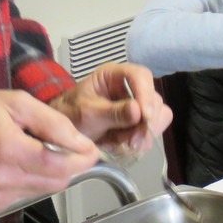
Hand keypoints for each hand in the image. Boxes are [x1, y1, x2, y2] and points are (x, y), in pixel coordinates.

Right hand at [0, 85, 101, 211]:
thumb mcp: (16, 102)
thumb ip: (53, 123)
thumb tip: (81, 143)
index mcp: (7, 150)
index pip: (61, 166)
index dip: (83, 159)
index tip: (91, 150)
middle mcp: (1, 178)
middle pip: (57, 181)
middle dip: (69, 165)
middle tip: (65, 145)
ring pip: (44, 190)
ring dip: (50, 172)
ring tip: (33, 149)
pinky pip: (26, 194)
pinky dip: (31, 180)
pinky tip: (17, 162)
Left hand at [51, 62, 171, 156]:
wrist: (65, 134)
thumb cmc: (71, 115)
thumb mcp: (88, 114)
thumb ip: (112, 113)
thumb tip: (138, 110)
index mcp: (114, 75)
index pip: (141, 75)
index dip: (146, 94)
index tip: (145, 117)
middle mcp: (129, 87)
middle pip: (153, 99)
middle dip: (145, 123)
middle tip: (132, 141)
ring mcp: (136, 105)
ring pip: (158, 117)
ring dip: (144, 134)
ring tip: (125, 145)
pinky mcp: (139, 121)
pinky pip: (152, 131)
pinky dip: (142, 141)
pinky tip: (125, 147)